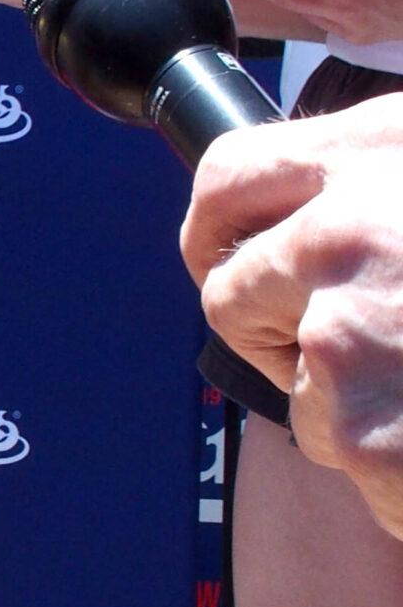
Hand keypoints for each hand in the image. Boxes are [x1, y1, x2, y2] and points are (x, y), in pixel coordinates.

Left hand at [187, 121, 402, 538]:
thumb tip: (294, 220)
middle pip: (229, 291)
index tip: (232, 259)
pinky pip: (337, 445)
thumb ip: (386, 188)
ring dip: (351, 398)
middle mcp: (355, 225)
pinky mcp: (360, 421)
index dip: (220, 232)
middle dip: (277, 330)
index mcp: (383, 149)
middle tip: (365, 348)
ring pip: (291, 378)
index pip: (228, 180)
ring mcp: (353, 326)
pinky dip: (387, 457)